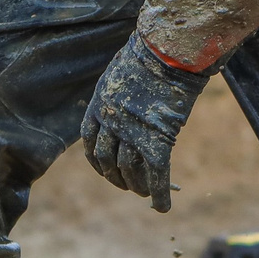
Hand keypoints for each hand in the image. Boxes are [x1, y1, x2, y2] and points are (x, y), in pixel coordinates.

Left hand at [79, 34, 206, 212]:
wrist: (168, 50)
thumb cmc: (151, 52)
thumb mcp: (125, 71)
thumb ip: (123, 94)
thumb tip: (135, 103)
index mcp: (99, 104)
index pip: (90, 142)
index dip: (97, 161)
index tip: (105, 169)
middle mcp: (110, 122)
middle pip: (108, 161)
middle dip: (116, 178)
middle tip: (128, 187)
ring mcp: (132, 133)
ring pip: (130, 171)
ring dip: (137, 187)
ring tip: (145, 194)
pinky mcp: (157, 141)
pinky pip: (156, 175)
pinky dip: (159, 194)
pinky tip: (163, 207)